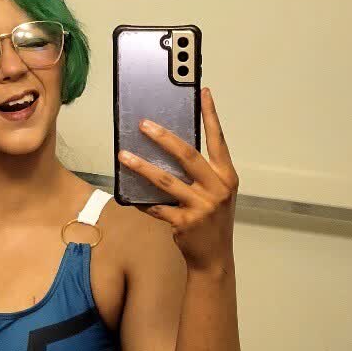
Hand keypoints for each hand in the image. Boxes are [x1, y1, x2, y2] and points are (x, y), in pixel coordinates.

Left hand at [118, 86, 238, 273]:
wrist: (214, 258)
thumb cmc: (212, 220)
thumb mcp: (215, 193)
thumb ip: (201, 173)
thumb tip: (170, 147)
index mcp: (227, 176)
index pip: (218, 140)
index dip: (211, 115)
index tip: (203, 92)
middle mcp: (218, 189)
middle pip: (188, 156)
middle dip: (164, 138)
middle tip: (144, 124)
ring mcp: (202, 207)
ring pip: (166, 181)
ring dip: (142, 167)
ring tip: (124, 155)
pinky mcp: (185, 223)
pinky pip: (157, 207)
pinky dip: (142, 201)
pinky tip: (130, 195)